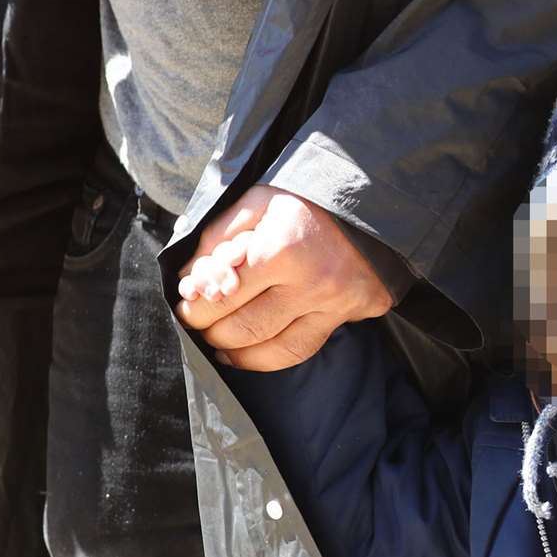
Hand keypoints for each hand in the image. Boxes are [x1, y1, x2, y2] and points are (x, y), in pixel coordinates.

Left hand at [175, 185, 393, 370]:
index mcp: (281, 250)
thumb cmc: (305, 199)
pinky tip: (250, 354)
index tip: (187, 308)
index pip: (223, 297)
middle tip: (199, 325)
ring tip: (219, 344)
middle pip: (246, 329)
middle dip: (212, 331)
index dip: (196, 309)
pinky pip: (304, 349)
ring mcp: (335, 304)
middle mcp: (310, 283)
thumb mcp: (256, 201)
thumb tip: (190, 280)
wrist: (370, 199)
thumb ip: (218, 237)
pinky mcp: (352, 314)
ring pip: (275, 349)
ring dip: (238, 353)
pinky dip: (270, 358)